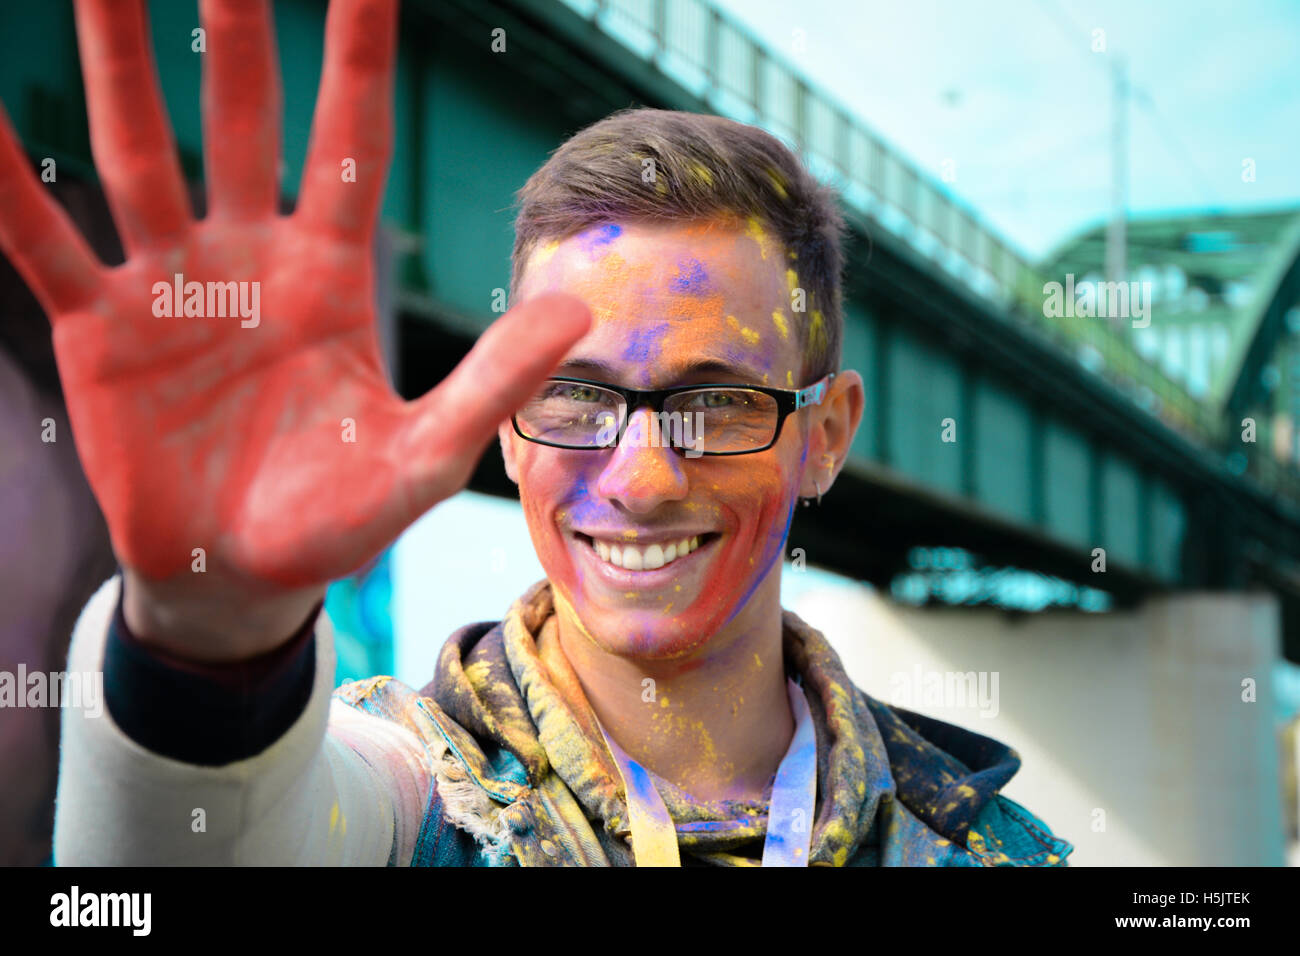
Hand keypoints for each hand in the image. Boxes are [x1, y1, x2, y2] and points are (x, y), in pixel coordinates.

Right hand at [0, 0, 588, 656]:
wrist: (244, 577)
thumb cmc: (340, 518)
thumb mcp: (426, 455)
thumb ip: (492, 381)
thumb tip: (579, 309)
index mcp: (332, 273)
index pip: (350, 136)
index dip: (359, 49)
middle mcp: (250, 255)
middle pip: (239, 114)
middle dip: (230, 21)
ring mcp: (168, 283)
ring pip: (134, 146)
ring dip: (111, 56)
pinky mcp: (99, 327)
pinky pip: (37, 237)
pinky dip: (3, 177)